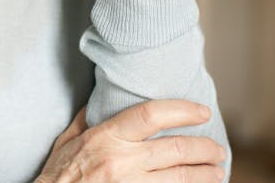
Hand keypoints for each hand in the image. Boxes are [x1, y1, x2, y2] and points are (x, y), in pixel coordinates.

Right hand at [35, 100, 226, 182]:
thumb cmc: (58, 175)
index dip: (182, 110)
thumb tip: (102, 99)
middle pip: (176, 150)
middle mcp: (122, 162)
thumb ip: (88, 119)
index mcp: (106, 138)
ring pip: (181, 178)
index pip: (151, 115)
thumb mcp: (67, 140)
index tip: (202, 111)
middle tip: (217, 150)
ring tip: (216, 172)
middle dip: (204, 149)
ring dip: (205, 175)